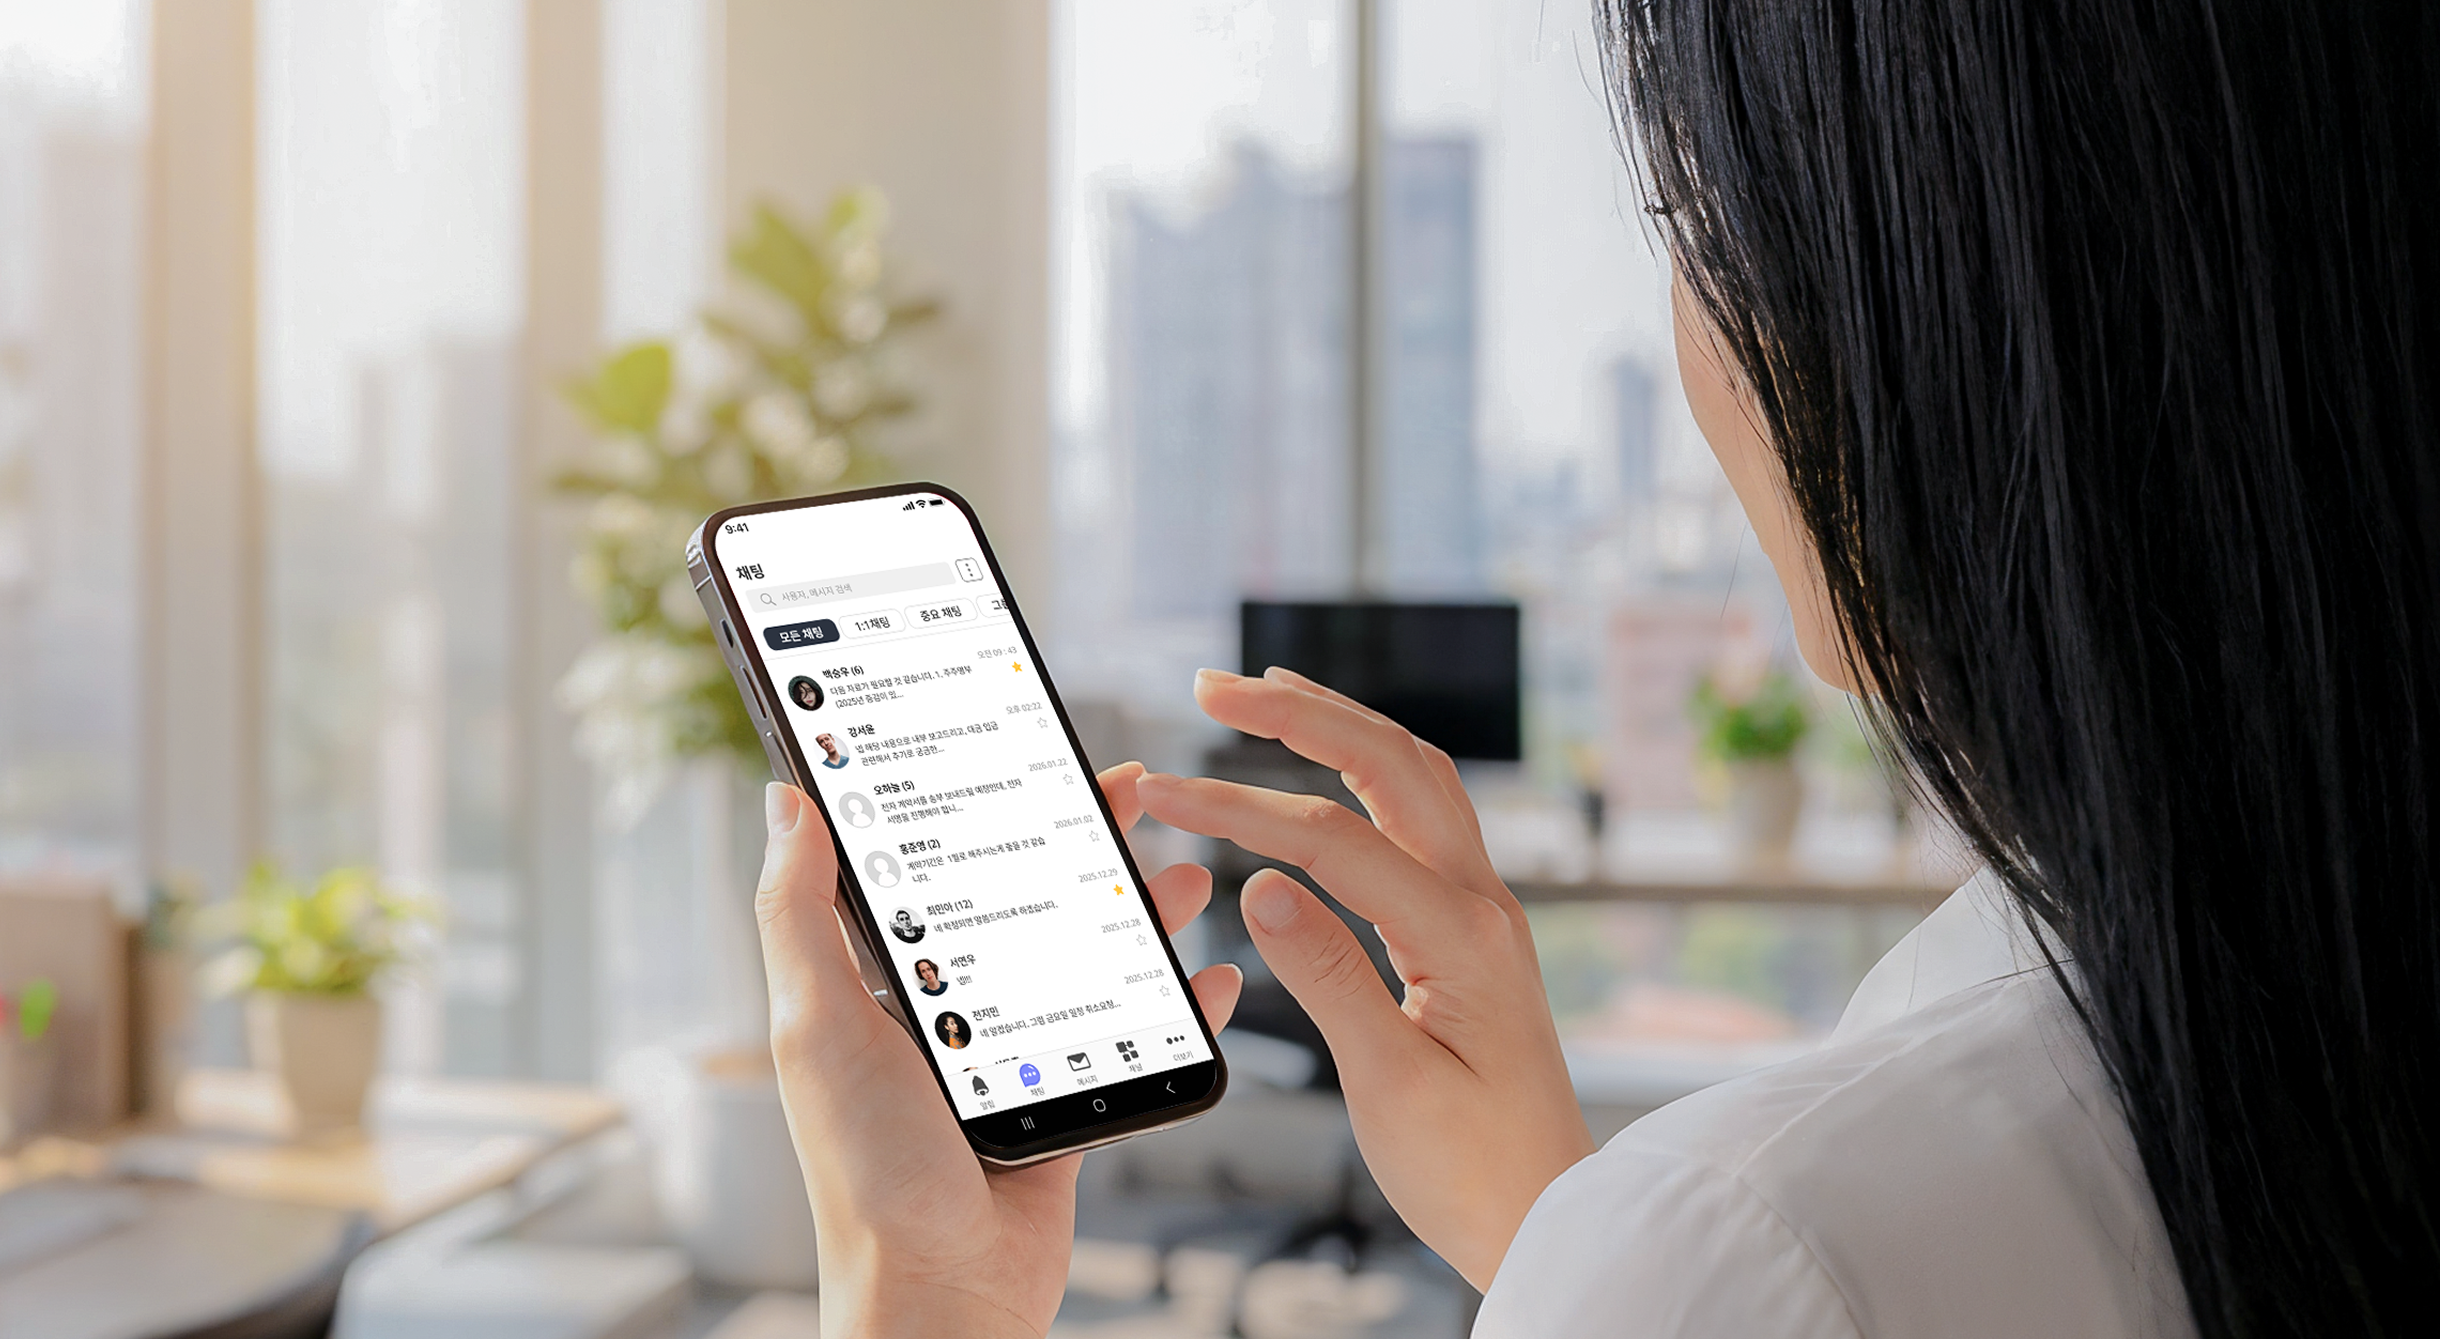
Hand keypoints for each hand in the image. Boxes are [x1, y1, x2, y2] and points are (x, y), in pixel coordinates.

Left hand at [756, 762, 1243, 1337]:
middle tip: (1129, 788)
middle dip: (1079, 840)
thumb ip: (800, 914)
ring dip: (1138, 911)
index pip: (930, 863)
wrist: (942, 1296)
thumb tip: (784, 801)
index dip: (975, 800)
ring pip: (1085, 957)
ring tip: (1185, 873)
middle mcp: (946, 1009)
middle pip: (1024, 896)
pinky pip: (1130, 1035)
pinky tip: (1212, 976)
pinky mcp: (1063, 1102)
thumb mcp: (817, 1027)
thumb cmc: (868, 1175)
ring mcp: (1009, 1055)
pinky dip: (1176, 1005)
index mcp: (879, 984)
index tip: (1016, 746)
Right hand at [1136, 668, 1592, 1287]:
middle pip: (1390, 765)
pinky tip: (1332, 762)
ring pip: (1416, 775)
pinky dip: (1369, 767)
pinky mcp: (1476, 927)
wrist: (1550, 1215)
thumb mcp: (1389, 1087)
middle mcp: (1484, 904)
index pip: (1333, 842)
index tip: (1163, 793)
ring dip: (1339, 723)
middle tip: (1212, 684)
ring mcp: (1486, 909)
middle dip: (1299, 712)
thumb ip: (1327, 979)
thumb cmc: (1474, 1170)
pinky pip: (1426, 814)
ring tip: (1264, 691)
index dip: (1238, 808)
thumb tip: (1260, 885)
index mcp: (1463, 939)